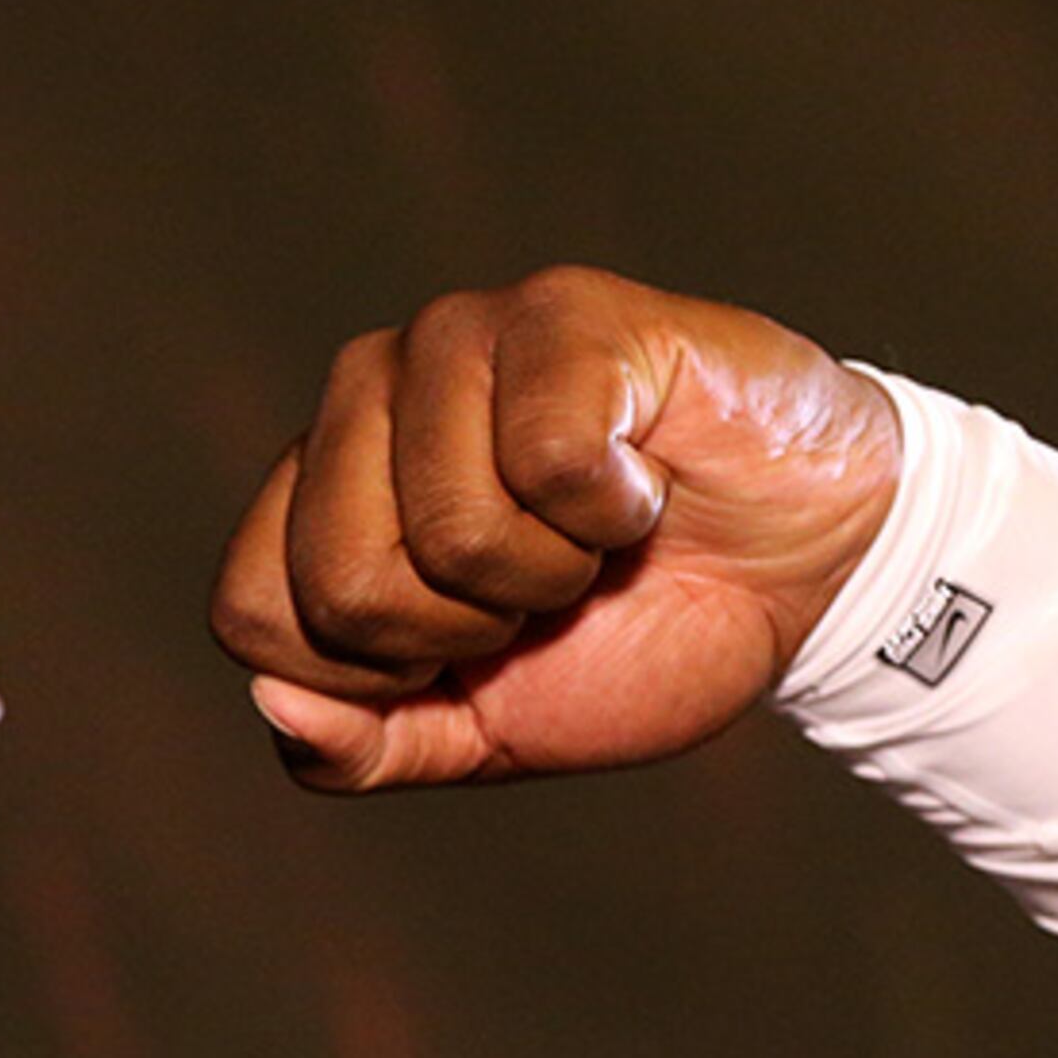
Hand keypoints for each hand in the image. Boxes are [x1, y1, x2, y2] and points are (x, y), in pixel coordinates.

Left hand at [209, 267, 901, 792]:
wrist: (808, 580)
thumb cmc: (634, 633)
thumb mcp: (482, 730)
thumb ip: (361, 746)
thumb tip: (272, 704)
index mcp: (316, 491)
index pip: (250, 617)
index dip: (367, 680)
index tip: (461, 650)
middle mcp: (363, 394)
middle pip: (340, 585)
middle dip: (465, 632)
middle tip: (544, 587)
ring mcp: (456, 338)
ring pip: (447, 531)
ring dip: (552, 572)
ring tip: (596, 530)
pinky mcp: (562, 312)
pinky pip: (547, 464)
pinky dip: (618, 511)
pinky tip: (644, 476)